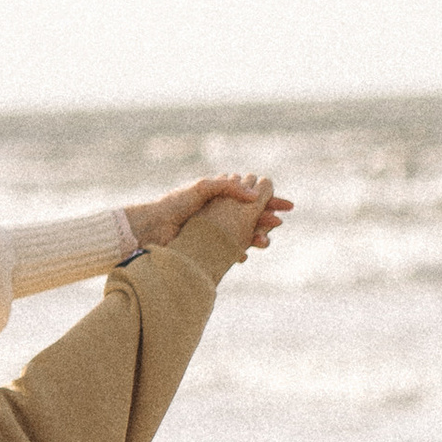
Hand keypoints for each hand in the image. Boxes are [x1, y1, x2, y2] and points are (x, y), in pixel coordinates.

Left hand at [125, 173, 290, 253]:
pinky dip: (240, 251)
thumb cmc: (175, 204)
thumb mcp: (202, 188)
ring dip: (257, 237)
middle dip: (267, 220)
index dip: (271, 200)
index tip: (288, 206)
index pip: (252, 196)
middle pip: (252, 216)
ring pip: (245, 234)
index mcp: (221, 195)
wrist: (153, 227)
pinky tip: (244, 254)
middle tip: (276, 224)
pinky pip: (231, 250)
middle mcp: (221, 212)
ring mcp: (217, 230)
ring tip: (263, 241)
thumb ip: (228, 187)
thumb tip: (254, 194)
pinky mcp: (210, 246)